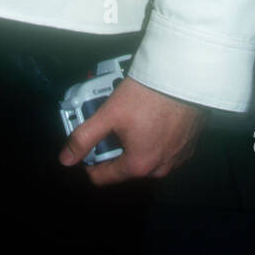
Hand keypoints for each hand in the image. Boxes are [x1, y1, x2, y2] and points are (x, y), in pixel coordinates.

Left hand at [59, 76, 205, 184]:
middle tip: (109, 121)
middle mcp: (161, 168)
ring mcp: (177, 157)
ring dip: (135, 141)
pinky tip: (150, 117)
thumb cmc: (147, 95)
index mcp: (139, 165)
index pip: (103, 177)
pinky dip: (155, 137)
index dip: (88, 161)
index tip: (86, 143)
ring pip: (146, 156)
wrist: (182, 77)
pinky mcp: (188, 145)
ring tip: (130, 115)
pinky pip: (164, 148)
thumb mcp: (108, 114)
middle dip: (113, 146)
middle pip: (125, 164)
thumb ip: (84, 137)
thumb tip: (66, 159)